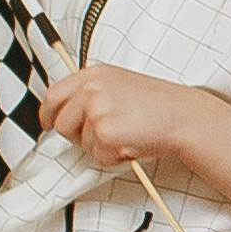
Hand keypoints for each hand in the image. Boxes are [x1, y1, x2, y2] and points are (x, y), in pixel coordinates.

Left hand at [36, 61, 215, 174]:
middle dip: (77, 135)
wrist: (182, 116)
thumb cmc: (157, 104)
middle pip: (61, 123)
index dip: (48, 113)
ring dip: (100, 146)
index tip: (48, 123)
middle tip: (104, 133)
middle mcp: (92, 90)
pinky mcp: (105, 134)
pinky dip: (114, 157)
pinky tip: (131, 142)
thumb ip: (90, 92)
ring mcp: (97, 111)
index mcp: (94, 74)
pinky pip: (98, 156)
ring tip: (125, 134)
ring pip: (80, 143)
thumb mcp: (119, 84)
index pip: (54, 95)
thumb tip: (66, 110)